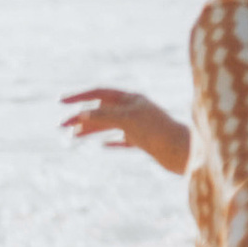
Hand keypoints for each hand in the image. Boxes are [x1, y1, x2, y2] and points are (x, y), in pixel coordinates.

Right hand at [62, 87, 189, 174]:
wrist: (186, 153)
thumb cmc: (160, 133)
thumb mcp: (128, 121)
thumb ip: (103, 116)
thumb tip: (80, 115)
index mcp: (131, 99)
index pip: (99, 93)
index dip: (79, 97)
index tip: (61, 102)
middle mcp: (135, 110)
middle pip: (101, 110)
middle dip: (81, 117)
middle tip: (61, 127)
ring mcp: (140, 126)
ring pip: (109, 126)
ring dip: (90, 130)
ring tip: (73, 138)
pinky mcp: (146, 143)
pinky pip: (123, 140)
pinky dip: (110, 142)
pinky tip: (102, 146)